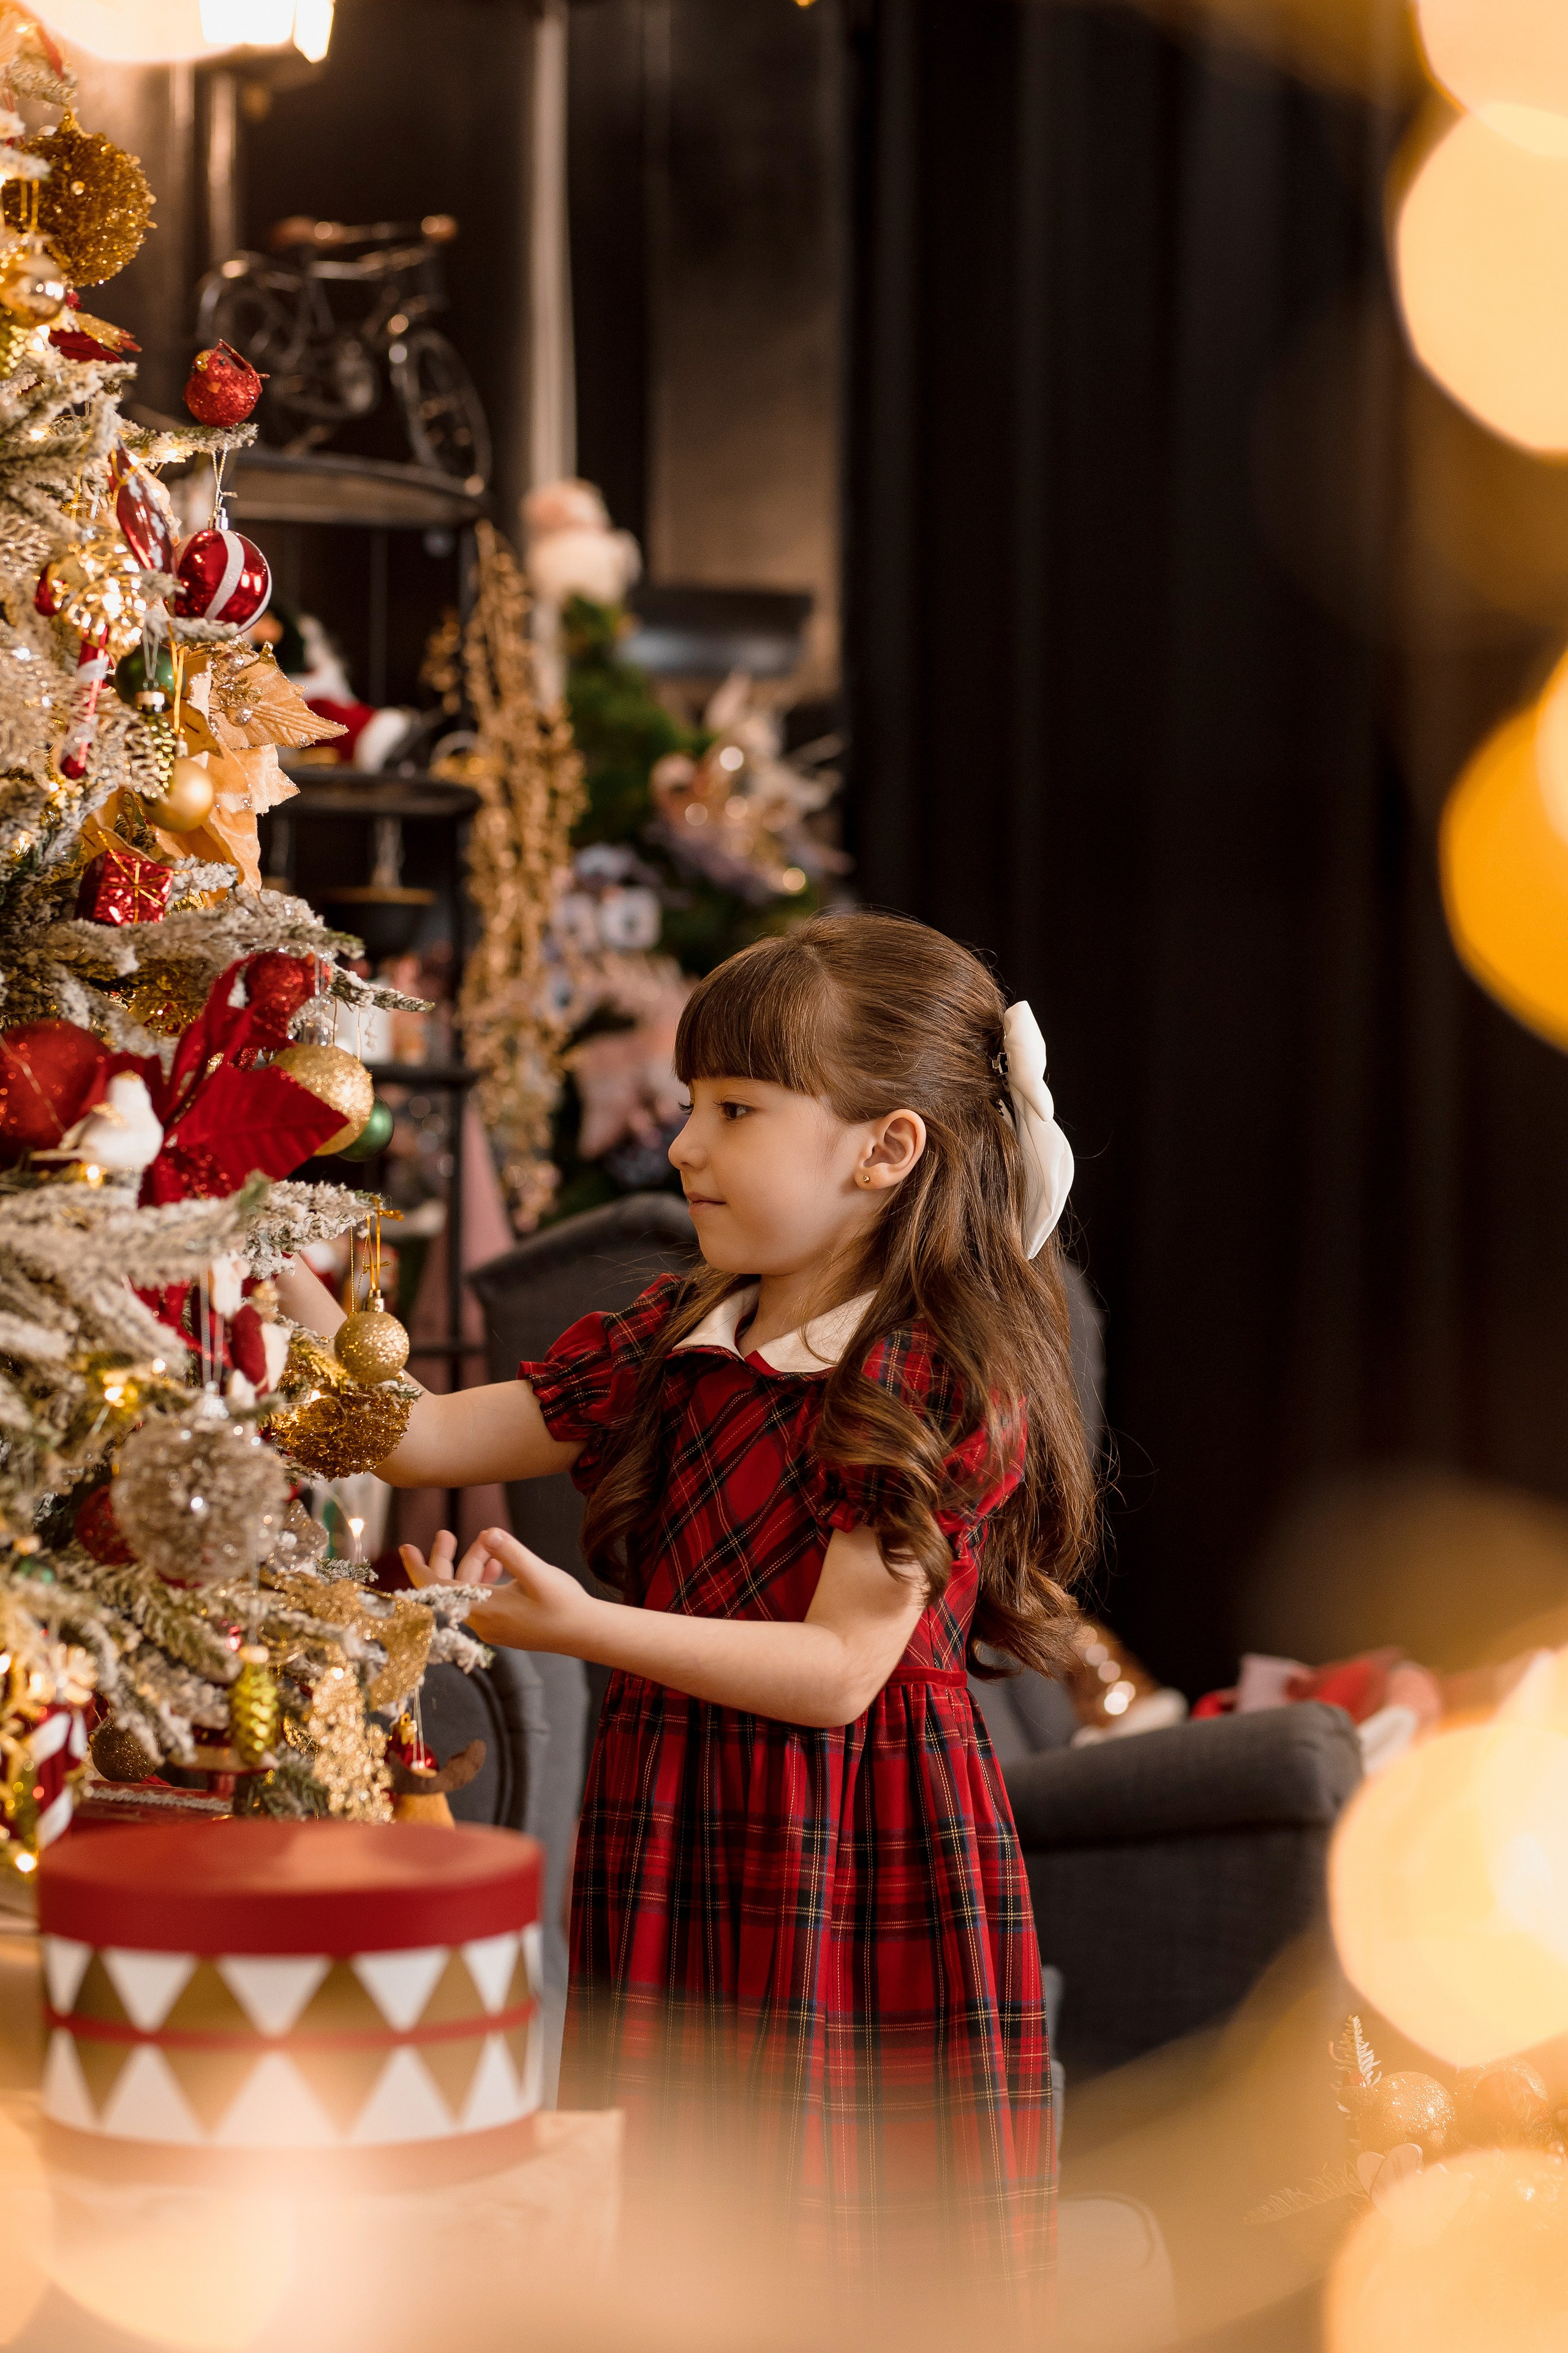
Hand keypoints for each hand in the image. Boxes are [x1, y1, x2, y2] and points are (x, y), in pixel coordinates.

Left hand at [399, 1526, 594, 1655]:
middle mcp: (482, 1621)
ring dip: (471, 1565)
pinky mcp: (504, 1625)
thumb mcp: (539, 1574)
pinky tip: (496, 1564)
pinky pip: (482, 1599)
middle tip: (445, 1533)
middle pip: (449, 1589)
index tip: (404, 1547)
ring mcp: (493, 1625)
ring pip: (468, 1591)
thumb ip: (512, 1553)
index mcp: (484, 1609)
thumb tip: (488, 1532)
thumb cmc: (564, 1605)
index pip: (438, 1589)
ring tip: (484, 1542)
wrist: (584, 1633)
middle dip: (444, 1559)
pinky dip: (483, 1578)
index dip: (418, 1567)